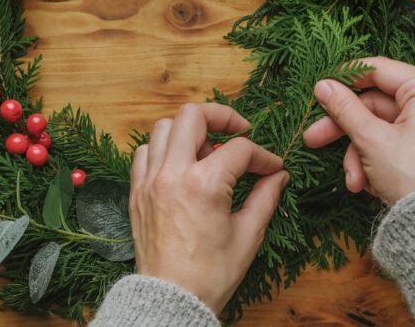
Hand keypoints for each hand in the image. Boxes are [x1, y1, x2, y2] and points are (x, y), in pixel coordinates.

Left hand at [129, 103, 288, 314]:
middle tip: (238, 131)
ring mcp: (149, 181)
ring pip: (164, 128)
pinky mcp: (136, 192)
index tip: (272, 169)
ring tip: (208, 151)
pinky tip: (181, 164)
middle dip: (221, 117)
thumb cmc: (210, 275)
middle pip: (193, 115)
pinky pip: (145, 152)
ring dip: (189, 131)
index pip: (239, 149)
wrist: (171, 300)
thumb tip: (278, 176)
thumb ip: (264, 198)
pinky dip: (164, 149)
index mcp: (203, 184)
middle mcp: (172, 174)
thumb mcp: (247, 235)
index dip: (263, 156)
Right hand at [303, 57, 414, 203]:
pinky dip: (375, 159)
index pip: (378, 70)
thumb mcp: (370, 139)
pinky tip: (367, 183)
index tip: (319, 89)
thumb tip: (323, 86)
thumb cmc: (414, 178)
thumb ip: (344, 108)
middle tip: (314, 138)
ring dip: (359, 153)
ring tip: (353, 180)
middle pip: (375, 104)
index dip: (345, 79)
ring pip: (380, 128)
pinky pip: (393, 142)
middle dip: (346, 130)